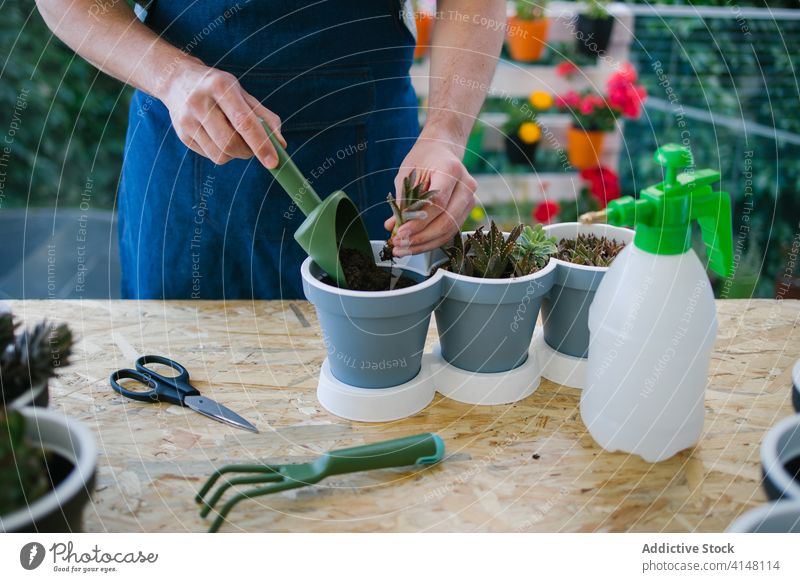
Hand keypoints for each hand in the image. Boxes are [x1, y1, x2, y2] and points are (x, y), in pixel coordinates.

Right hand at [161, 60, 285, 166]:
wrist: (177, 80)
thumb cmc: (219, 88)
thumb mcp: (242, 93)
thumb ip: (265, 118)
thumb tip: (280, 145)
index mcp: (220, 86)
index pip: (244, 121)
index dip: (261, 144)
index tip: (273, 162)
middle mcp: (200, 102)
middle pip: (230, 143)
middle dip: (248, 152)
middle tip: (253, 147)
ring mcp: (187, 120)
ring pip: (220, 155)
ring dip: (235, 154)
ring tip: (234, 138)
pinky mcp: (181, 134)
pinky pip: (210, 156)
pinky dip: (222, 152)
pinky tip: (217, 136)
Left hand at [385, 133, 475, 256]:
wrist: (442, 150)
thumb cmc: (423, 159)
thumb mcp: (407, 175)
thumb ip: (402, 201)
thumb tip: (392, 227)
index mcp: (451, 170)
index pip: (437, 203)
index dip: (418, 222)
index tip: (400, 233)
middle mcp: (466, 185)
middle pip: (446, 221)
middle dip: (420, 238)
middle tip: (399, 244)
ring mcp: (470, 199)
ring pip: (449, 231)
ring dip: (424, 244)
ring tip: (403, 249)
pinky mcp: (467, 210)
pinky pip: (450, 231)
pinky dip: (431, 241)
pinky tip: (414, 245)